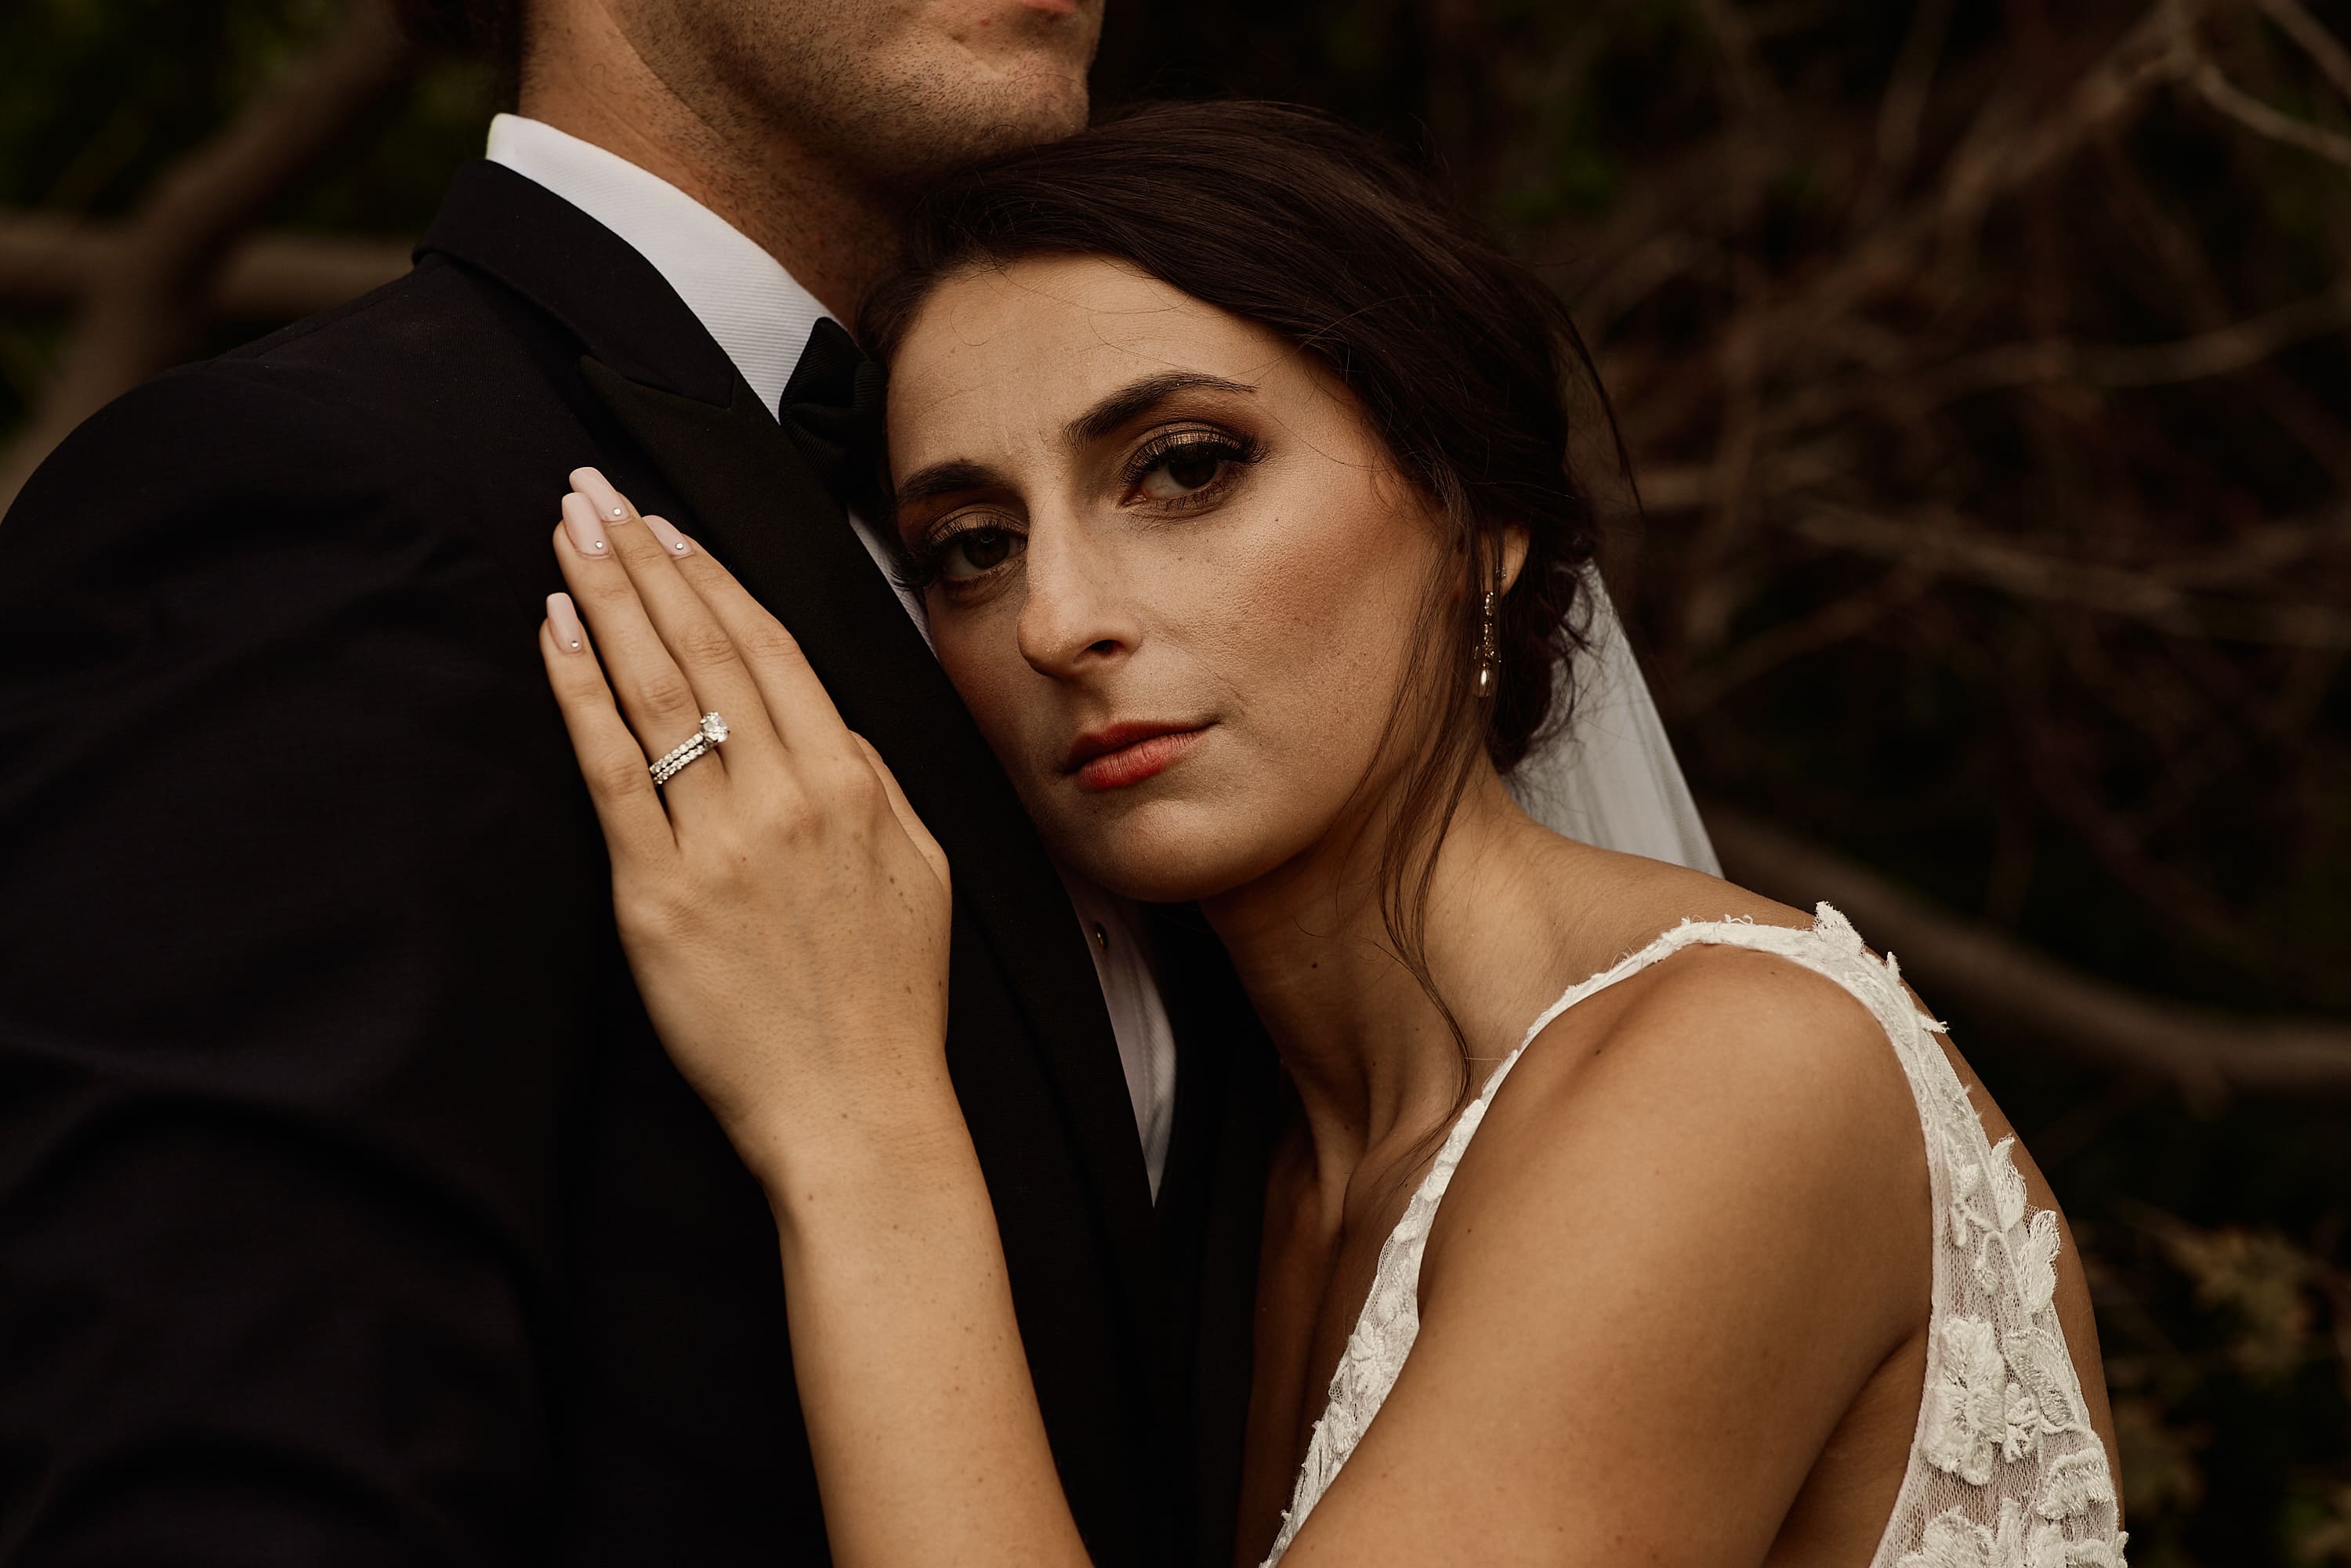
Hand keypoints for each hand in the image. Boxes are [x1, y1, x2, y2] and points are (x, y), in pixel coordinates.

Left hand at [535, 467, 955, 1188]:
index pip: (768, 648)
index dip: (711, 577)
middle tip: (592, 490)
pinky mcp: (657, 897)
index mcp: (852, 781)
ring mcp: (719, 843)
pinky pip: (610, 773)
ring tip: (566, 534)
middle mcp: (786, 795)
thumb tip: (825, 723)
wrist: (856, 1108)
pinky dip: (579, 695)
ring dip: (605, 599)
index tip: (666, 523)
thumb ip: (872, 782)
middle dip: (642, 558)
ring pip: (653, 691)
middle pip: (701, 648)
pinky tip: (556, 633)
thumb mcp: (919, 868)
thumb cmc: (889, 995)